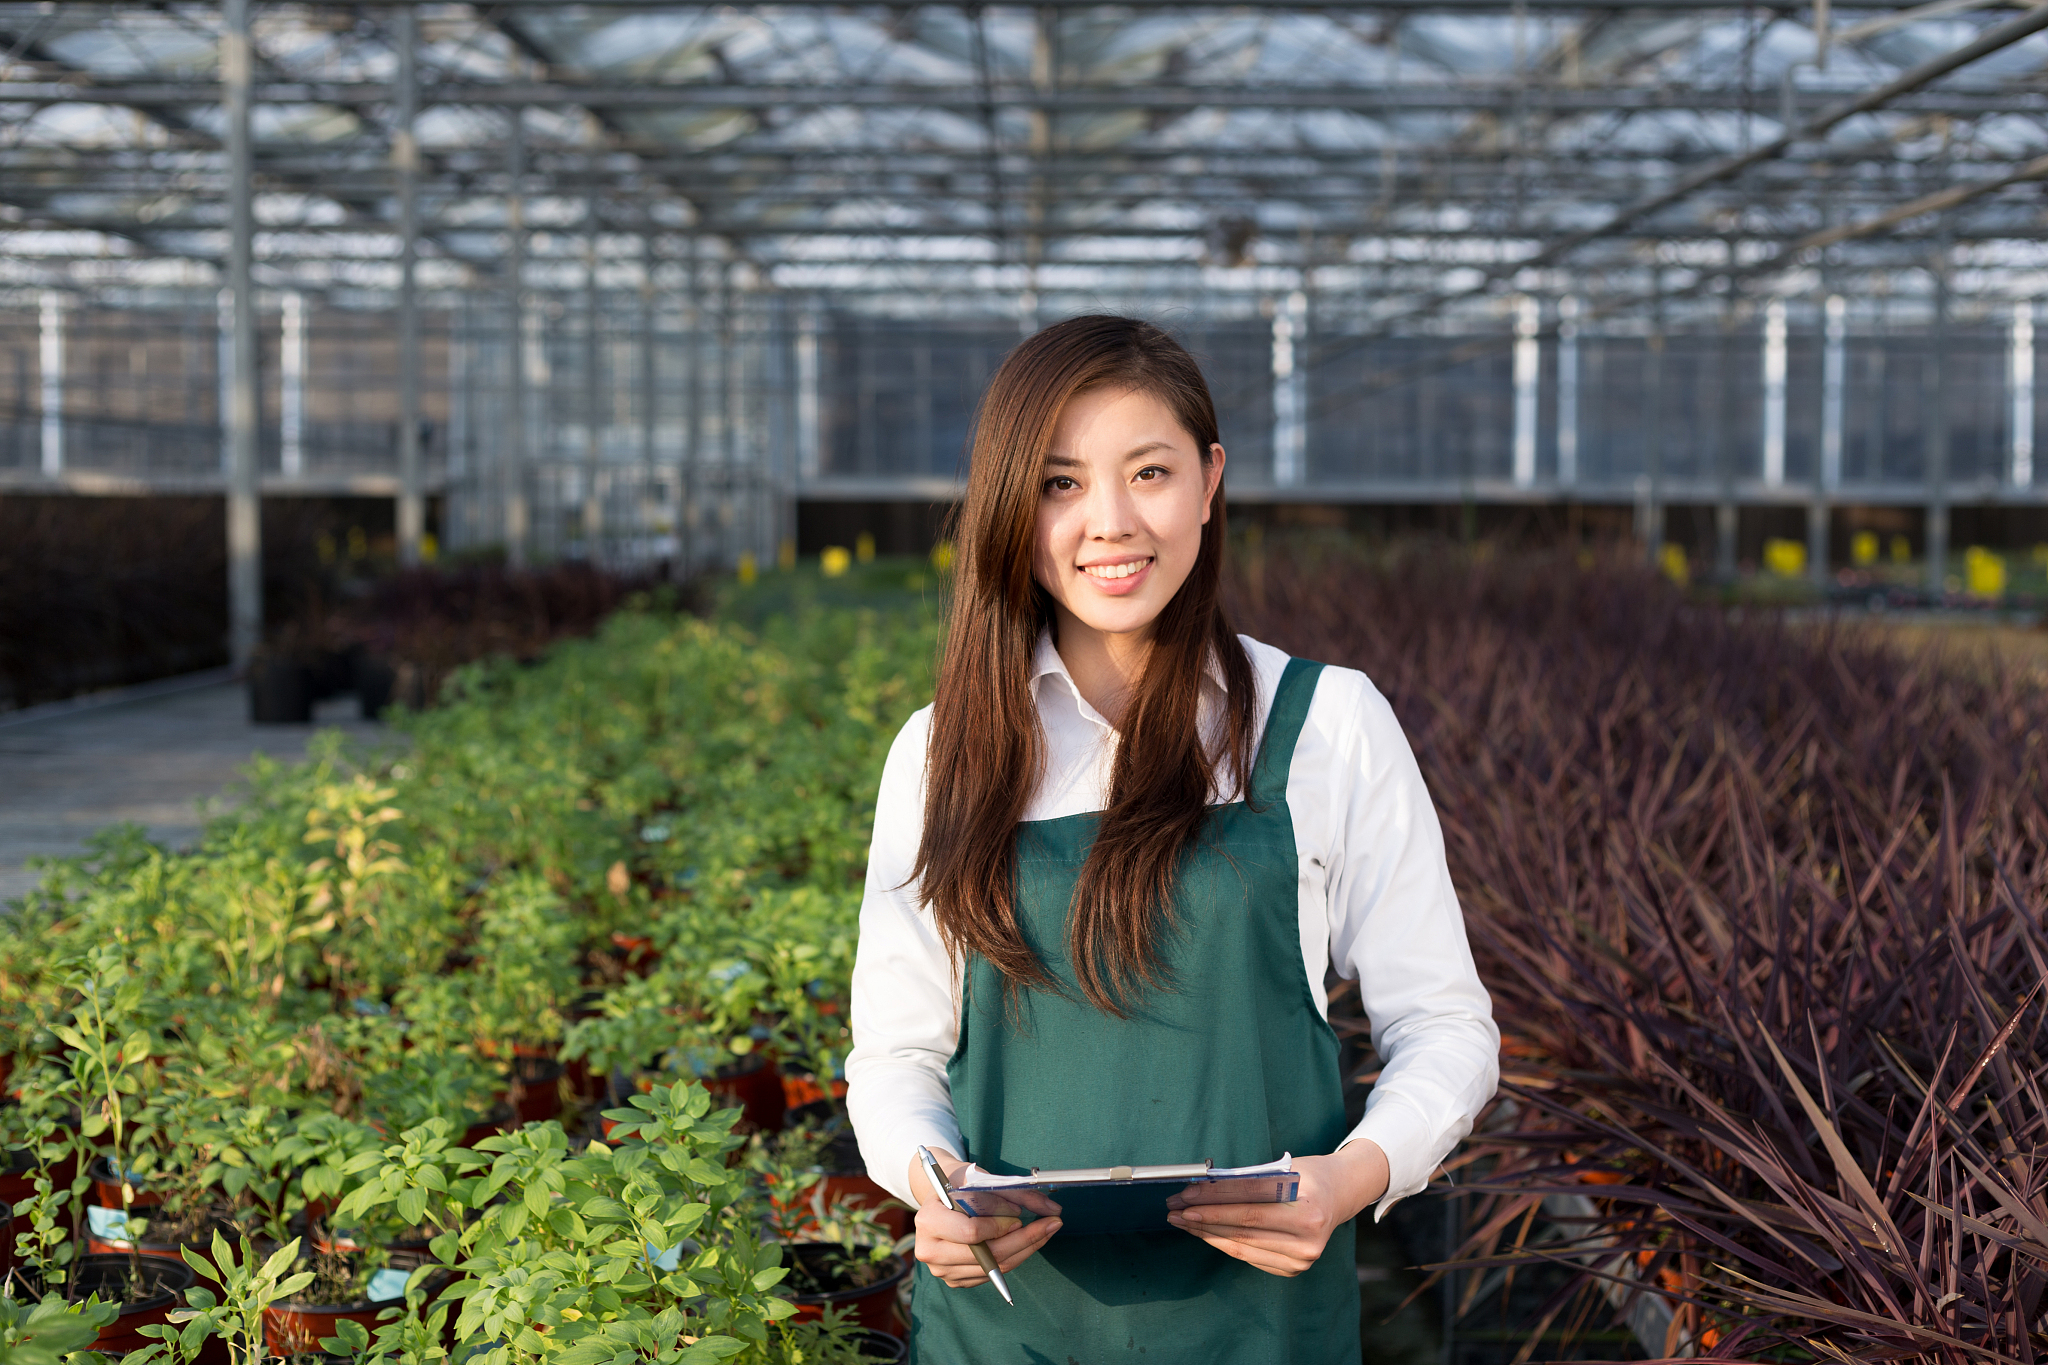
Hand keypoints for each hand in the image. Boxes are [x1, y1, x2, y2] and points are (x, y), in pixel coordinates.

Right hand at [908, 1148, 1063, 1288]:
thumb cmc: (959, 1184)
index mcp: (929, 1221)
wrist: (940, 1199)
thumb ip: (1016, 1193)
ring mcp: (942, 1270)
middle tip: (1051, 1224)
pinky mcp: (955, 1280)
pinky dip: (1014, 1257)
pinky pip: (992, 1274)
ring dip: (1026, 1249)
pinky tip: (1028, 1242)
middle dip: (1024, 1239)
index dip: (1000, 1226)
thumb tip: (1053, 1209)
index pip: (971, 1232)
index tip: (1020, 1216)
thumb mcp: (981, 1178)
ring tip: (1046, 1230)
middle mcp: (930, 1251)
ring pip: (995, 1267)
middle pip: (988, 1255)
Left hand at [1164, 1140, 1389, 1276]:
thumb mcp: (1284, 1169)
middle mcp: (1309, 1238)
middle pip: (1242, 1228)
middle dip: (1203, 1219)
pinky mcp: (1294, 1269)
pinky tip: (1205, 1233)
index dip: (1213, 1201)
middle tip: (1175, 1210)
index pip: (1249, 1205)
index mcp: (1308, 1207)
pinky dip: (1224, 1243)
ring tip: (1183, 1221)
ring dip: (1208, 1234)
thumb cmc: (1308, 1175)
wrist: (1340, 1195)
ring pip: (1242, 1246)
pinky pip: (1250, 1257)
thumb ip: (1249, 1181)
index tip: (1184, 1196)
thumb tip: (1202, 1188)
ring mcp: (1303, 1258)